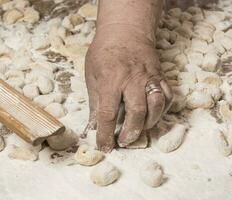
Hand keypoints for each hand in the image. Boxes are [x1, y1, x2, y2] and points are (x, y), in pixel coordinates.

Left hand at [85, 25, 172, 151]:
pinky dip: (162, 109)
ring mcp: (149, 76)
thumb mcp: (91, 75)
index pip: (108, 113)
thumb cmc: (103, 53)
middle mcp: (132, 79)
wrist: (125, 31)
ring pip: (156, 104)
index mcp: (110, 79)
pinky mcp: (160, 75)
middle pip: (137, 110)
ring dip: (149, 122)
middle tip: (124, 141)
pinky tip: (153, 116)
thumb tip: (93, 126)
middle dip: (131, 131)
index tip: (104, 146)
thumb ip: (95, 101)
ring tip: (139, 130)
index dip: (105, 133)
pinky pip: (167, 95)